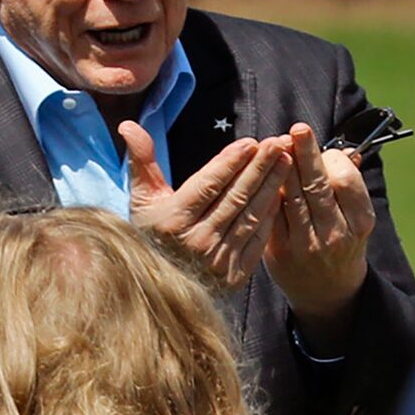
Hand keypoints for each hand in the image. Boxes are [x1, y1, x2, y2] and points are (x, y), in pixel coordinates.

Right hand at [123, 122, 285, 288]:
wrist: (158, 289)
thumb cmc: (151, 237)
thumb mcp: (142, 200)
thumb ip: (142, 161)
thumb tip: (128, 124)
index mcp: (173, 219)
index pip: (209, 185)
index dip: (231, 162)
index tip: (251, 143)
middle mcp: (197, 240)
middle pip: (236, 196)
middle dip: (260, 166)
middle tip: (278, 143)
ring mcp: (218, 259)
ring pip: (251, 215)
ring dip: (272, 185)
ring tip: (286, 160)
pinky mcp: (234, 275)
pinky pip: (257, 239)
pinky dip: (271, 215)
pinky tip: (281, 194)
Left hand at [261, 124, 375, 342]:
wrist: (327, 292)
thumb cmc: (342, 243)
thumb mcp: (356, 217)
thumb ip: (350, 185)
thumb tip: (346, 151)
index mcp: (359, 223)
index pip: (345, 181)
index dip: (332, 159)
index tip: (325, 150)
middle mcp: (335, 235)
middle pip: (317, 185)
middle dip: (306, 154)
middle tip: (297, 128)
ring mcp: (306, 245)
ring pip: (292, 198)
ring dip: (283, 168)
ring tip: (277, 144)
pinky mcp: (280, 252)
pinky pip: (273, 214)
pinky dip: (269, 192)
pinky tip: (264, 173)